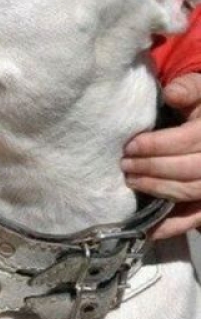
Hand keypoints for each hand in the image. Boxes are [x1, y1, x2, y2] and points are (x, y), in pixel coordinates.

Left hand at [122, 72, 200, 237]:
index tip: (131, 146)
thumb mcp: (200, 91)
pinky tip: (150, 229)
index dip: (158, 145)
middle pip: (188, 169)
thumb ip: (189, 89)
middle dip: (153, 168)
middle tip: (125, 165)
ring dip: (157, 189)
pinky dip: (172, 226)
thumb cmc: (200, 107)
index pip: (189, 141)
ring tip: (131, 181)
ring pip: (189, 192)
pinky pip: (194, 218)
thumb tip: (173, 93)